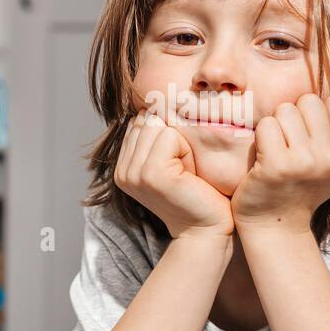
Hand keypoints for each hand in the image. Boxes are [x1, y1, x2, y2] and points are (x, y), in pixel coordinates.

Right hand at [114, 108, 234, 239]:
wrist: (207, 229)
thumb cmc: (198, 193)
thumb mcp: (172, 161)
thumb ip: (157, 138)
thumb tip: (154, 101)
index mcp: (123, 167)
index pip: (141, 120)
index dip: (166, 134)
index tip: (177, 165)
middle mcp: (122, 171)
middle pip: (148, 119)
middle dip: (174, 136)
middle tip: (184, 170)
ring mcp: (133, 173)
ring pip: (158, 125)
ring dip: (181, 143)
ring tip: (186, 172)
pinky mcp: (151, 174)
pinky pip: (170, 136)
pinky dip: (186, 150)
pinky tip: (189, 175)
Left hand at [231, 93, 329, 234]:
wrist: (275, 226)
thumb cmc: (300, 189)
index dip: (317, 111)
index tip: (308, 132)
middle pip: (309, 100)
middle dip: (294, 115)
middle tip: (288, 141)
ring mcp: (303, 162)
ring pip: (285, 110)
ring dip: (275, 125)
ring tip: (276, 149)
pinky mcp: (276, 165)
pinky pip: (267, 125)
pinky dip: (261, 137)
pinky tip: (263, 156)